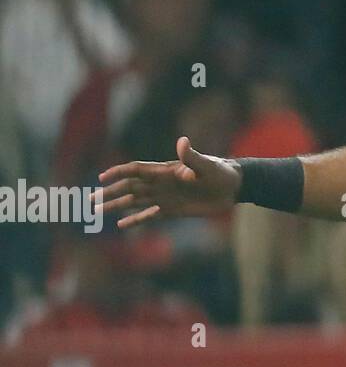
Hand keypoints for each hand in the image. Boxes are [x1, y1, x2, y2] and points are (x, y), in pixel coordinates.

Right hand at [95, 136, 240, 228]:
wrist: (233, 187)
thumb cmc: (221, 172)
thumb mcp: (207, 165)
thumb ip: (192, 157)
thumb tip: (182, 141)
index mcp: (166, 170)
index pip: (137, 170)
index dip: (119, 172)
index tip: (102, 178)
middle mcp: (161, 183)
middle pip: (130, 188)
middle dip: (111, 193)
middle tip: (90, 201)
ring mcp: (165, 197)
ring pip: (135, 202)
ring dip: (117, 206)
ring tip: (98, 212)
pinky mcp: (173, 210)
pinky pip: (150, 216)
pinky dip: (136, 220)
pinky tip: (121, 225)